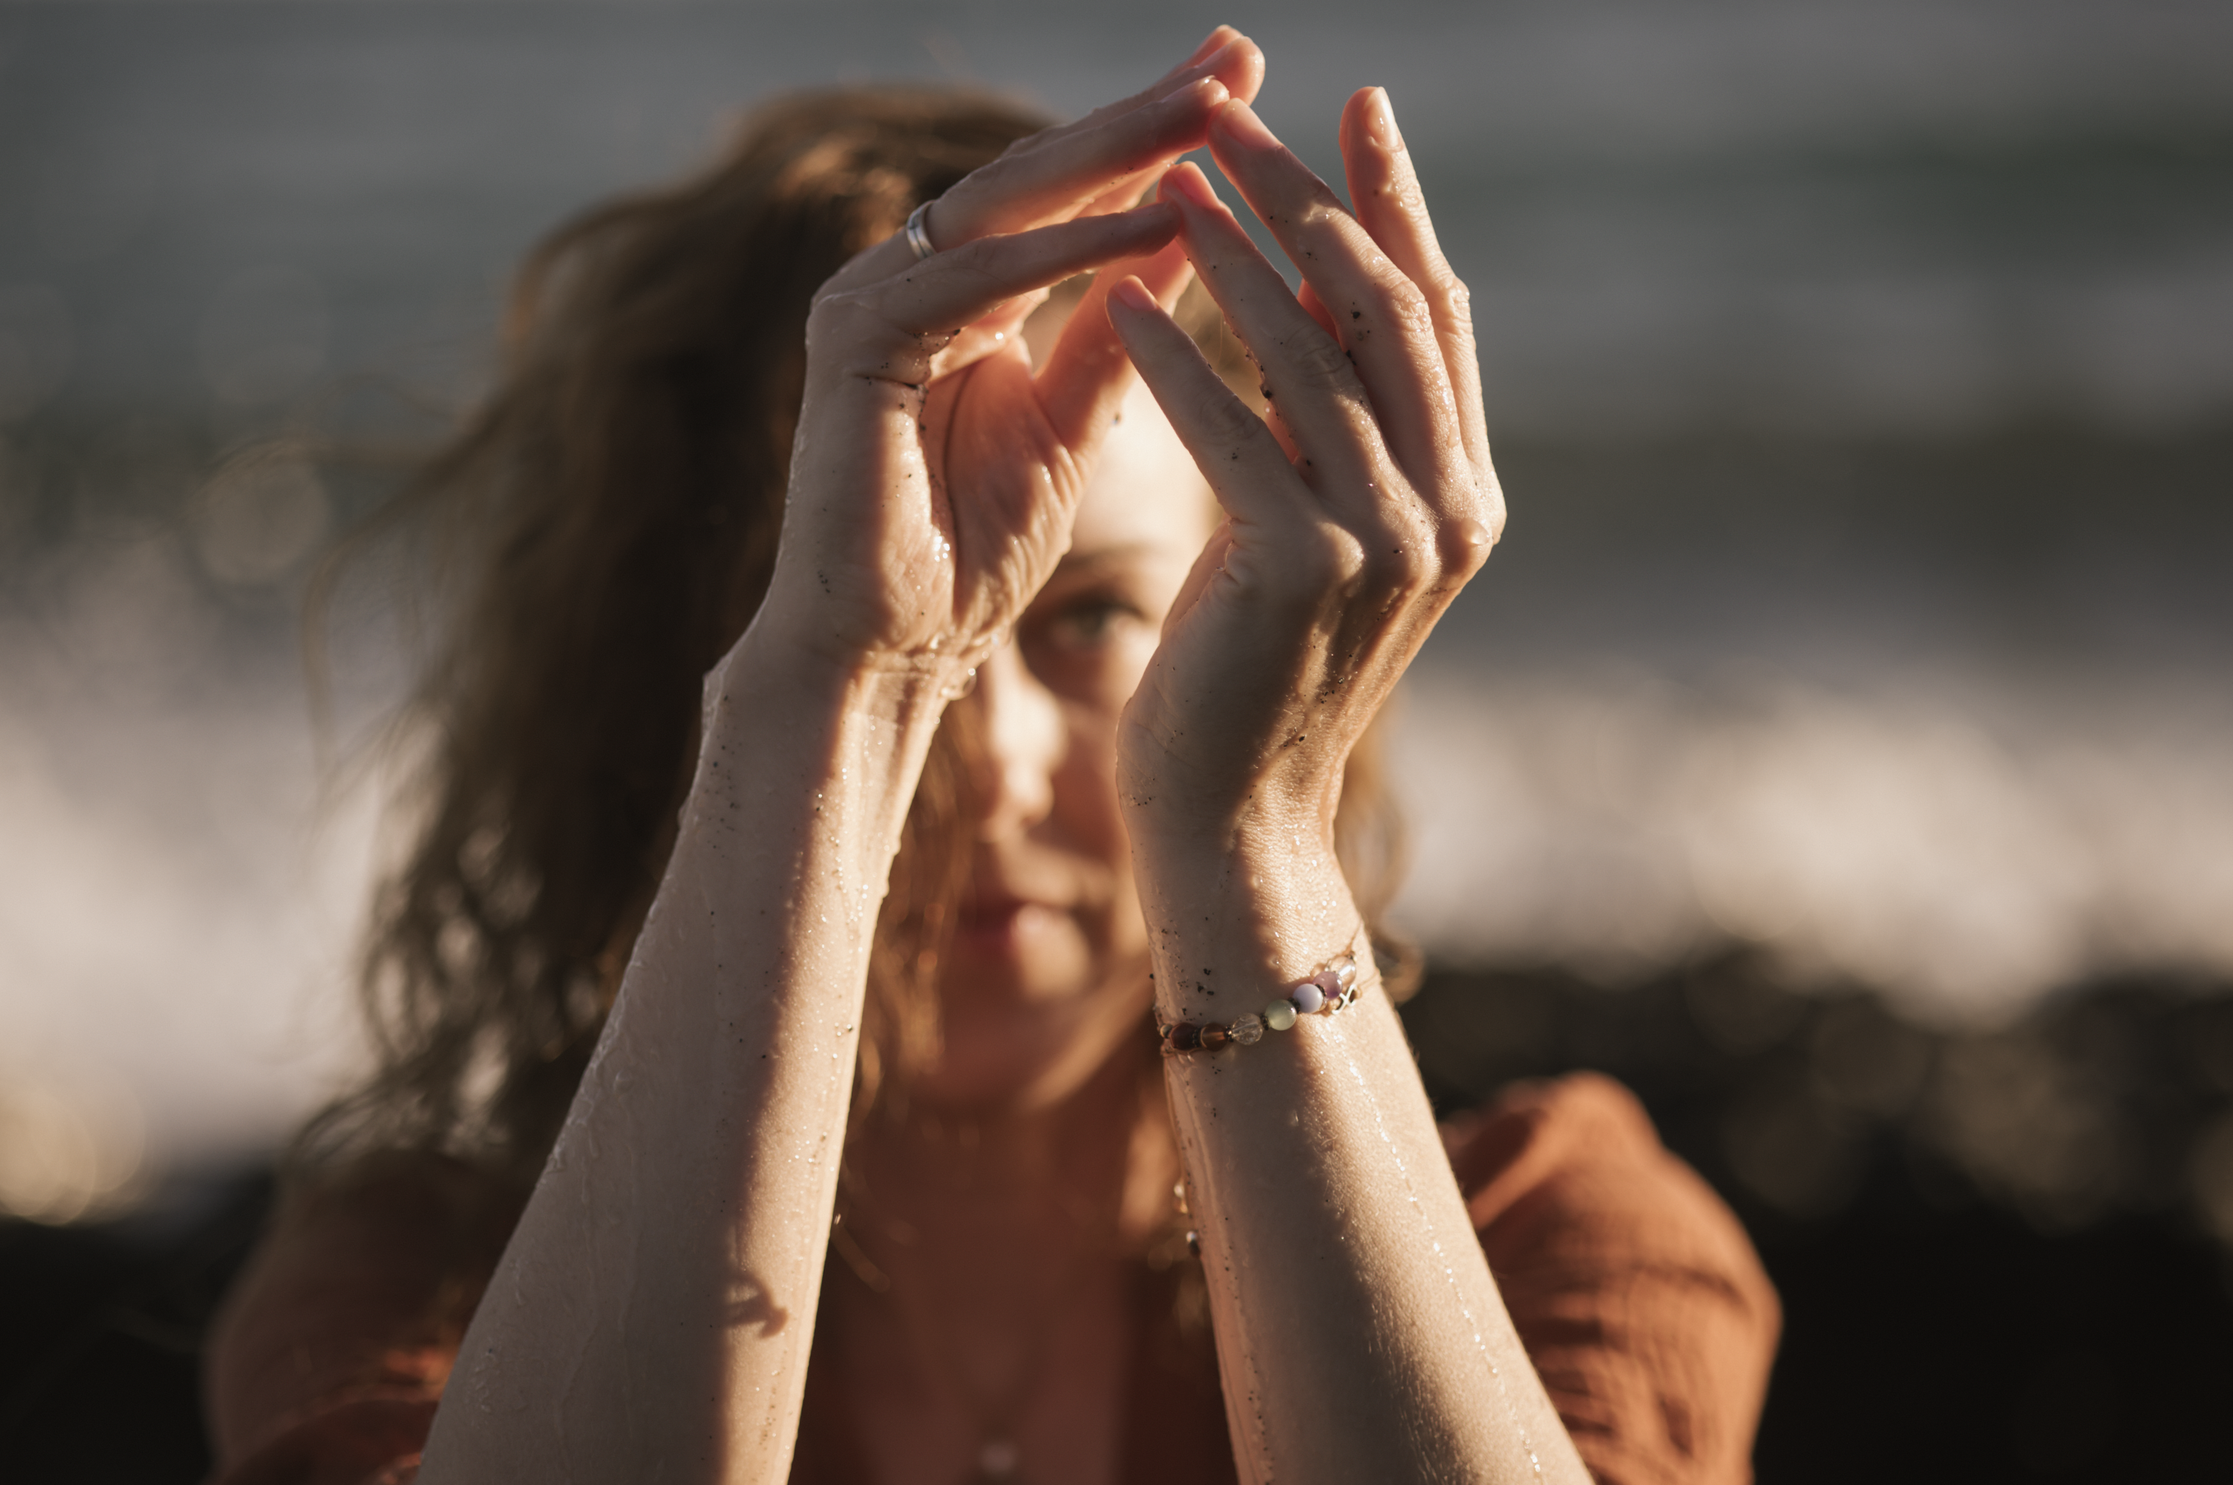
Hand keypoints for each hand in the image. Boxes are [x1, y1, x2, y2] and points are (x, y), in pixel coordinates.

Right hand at [744, 32, 1264, 693]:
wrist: (886, 651)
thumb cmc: (970, 555)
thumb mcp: (1071, 423)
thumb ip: (1119, 333)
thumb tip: (1195, 234)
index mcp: (954, 292)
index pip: (1064, 191)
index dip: (1153, 138)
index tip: (1249, 87)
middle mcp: (904, 277)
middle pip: (1037, 173)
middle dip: (1143, 113)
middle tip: (1237, 55)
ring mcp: (869, 300)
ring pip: (1005, 204)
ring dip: (1116, 156)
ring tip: (1215, 114)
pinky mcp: (852, 343)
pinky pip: (973, 280)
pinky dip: (1066, 254)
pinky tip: (1156, 222)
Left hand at [1108, 89, 1502, 850]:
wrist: (1235, 819)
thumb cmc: (1254, 672)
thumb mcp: (1312, 529)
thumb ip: (1336, 424)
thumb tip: (1322, 279)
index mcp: (1465, 494)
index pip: (1435, 310)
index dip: (1395, 199)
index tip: (1352, 101)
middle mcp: (1449, 511)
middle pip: (1381, 308)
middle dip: (1307, 200)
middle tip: (1234, 117)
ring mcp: (1388, 542)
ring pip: (1313, 358)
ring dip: (1235, 258)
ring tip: (1170, 180)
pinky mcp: (1304, 570)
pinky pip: (1233, 432)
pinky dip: (1175, 358)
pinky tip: (1116, 299)